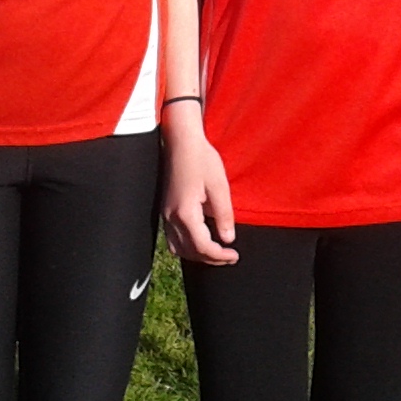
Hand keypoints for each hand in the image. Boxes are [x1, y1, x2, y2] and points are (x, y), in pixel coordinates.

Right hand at [160, 122, 237, 263]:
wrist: (181, 141)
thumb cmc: (202, 159)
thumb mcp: (219, 186)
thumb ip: (224, 215)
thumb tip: (228, 239)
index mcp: (185, 213)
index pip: (203, 247)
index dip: (220, 256)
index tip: (235, 256)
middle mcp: (171, 218)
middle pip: (189, 252)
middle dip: (210, 259)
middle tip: (229, 258)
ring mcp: (165, 214)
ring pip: (178, 248)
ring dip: (197, 254)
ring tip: (216, 252)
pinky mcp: (165, 209)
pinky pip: (173, 238)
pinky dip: (188, 245)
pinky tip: (201, 239)